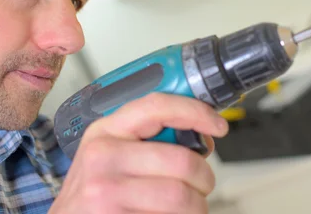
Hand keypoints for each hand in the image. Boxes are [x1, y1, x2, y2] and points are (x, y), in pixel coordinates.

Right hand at [49, 92, 228, 213]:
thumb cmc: (92, 193)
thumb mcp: (109, 156)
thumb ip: (146, 141)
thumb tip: (199, 138)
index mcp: (105, 132)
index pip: (157, 106)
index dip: (195, 112)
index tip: (218, 125)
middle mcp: (102, 157)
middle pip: (181, 161)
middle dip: (203, 178)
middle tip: (200, 187)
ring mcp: (105, 192)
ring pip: (181, 197)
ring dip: (196, 207)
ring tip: (186, 208)